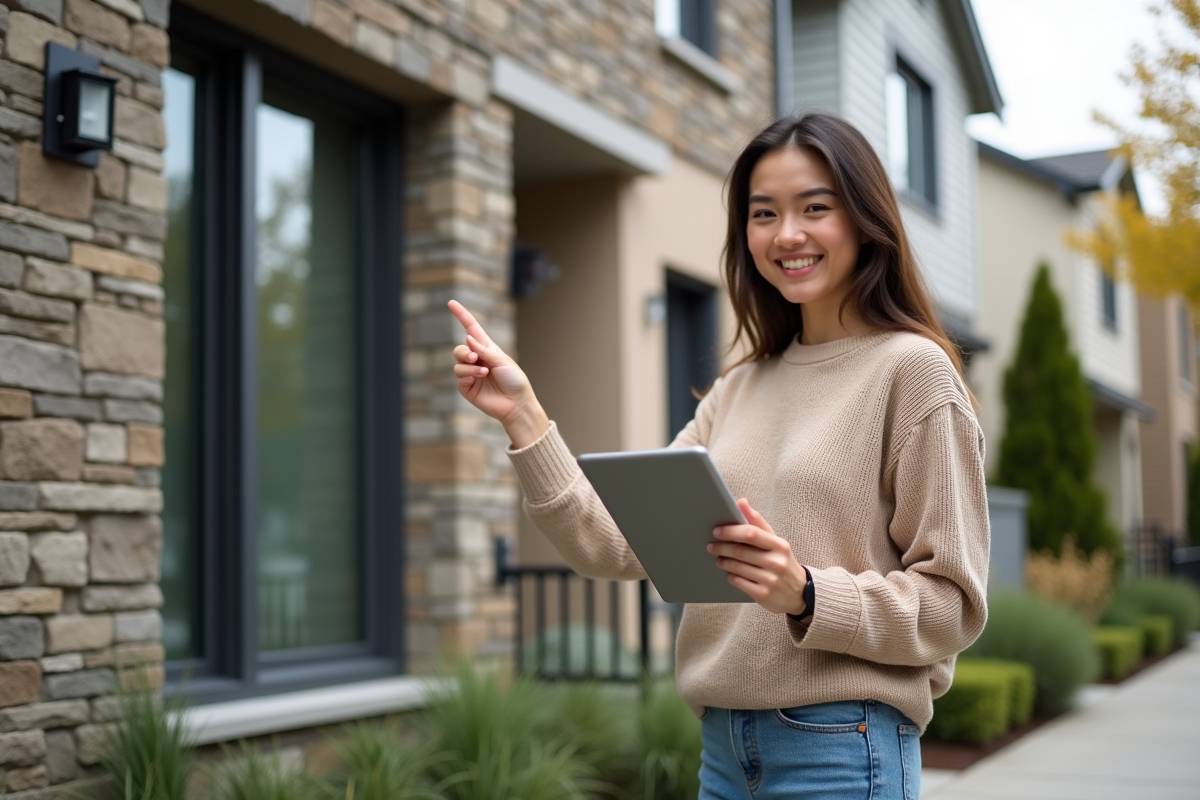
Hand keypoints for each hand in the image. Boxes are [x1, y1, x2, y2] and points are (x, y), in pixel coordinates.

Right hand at [448, 300, 549, 447]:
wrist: (517, 403)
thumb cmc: (514, 380)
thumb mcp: (502, 360)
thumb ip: (484, 350)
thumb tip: (467, 339)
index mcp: (487, 349)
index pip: (471, 329)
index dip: (461, 315)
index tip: (451, 303)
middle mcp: (477, 360)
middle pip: (459, 349)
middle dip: (464, 352)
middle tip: (475, 357)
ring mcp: (471, 374)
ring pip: (457, 364)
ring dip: (469, 366)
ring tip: (484, 372)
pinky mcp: (467, 388)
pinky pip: (459, 377)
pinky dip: (468, 376)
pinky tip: (479, 378)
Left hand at [709, 499, 807, 615]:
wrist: (800, 592)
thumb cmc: (782, 561)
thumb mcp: (775, 541)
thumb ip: (757, 522)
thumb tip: (741, 502)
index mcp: (779, 545)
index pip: (751, 533)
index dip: (731, 531)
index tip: (717, 531)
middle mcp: (776, 562)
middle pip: (741, 551)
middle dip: (722, 547)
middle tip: (711, 546)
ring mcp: (771, 580)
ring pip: (737, 567)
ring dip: (723, 562)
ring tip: (718, 559)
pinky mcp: (764, 595)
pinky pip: (740, 583)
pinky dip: (731, 577)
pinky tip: (729, 573)